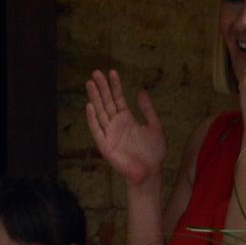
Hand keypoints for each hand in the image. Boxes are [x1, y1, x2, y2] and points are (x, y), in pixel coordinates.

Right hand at [85, 69, 166, 187]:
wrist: (149, 172)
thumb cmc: (153, 152)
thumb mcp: (155, 126)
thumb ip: (147, 110)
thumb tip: (141, 91)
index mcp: (127, 119)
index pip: (118, 98)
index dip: (115, 86)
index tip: (111, 72)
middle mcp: (116, 124)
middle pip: (106, 102)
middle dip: (101, 87)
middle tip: (95, 72)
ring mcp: (109, 133)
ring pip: (100, 112)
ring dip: (95, 98)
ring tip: (90, 83)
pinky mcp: (104, 144)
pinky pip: (97, 129)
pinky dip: (92, 118)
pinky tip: (90, 106)